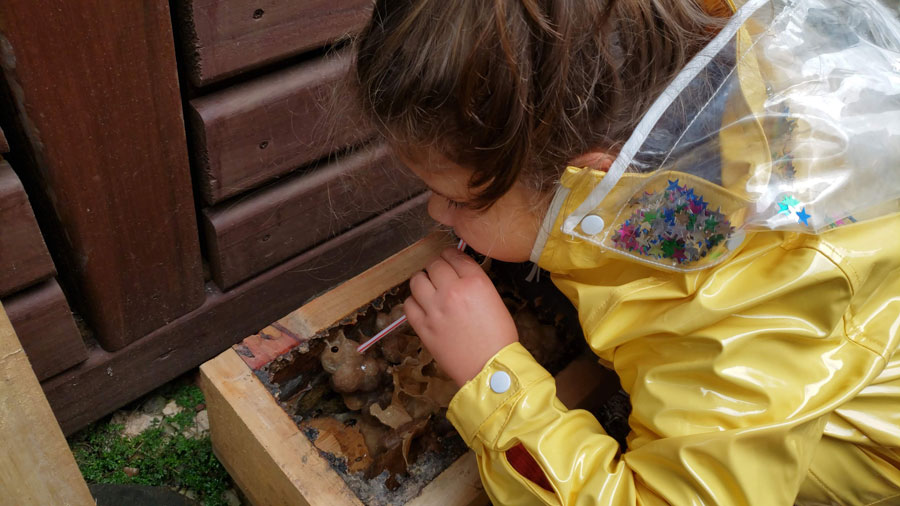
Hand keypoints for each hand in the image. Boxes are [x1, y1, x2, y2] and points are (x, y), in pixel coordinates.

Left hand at [405, 247, 518, 385]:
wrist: (490, 368)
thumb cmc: (498, 338)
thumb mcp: (494, 300)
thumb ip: (475, 283)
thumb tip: (459, 275)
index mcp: (475, 282)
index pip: (455, 256)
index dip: (451, 255)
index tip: (449, 259)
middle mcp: (452, 291)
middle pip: (434, 265)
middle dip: (437, 267)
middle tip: (440, 274)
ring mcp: (434, 309)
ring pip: (417, 280)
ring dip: (423, 281)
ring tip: (429, 288)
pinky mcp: (423, 327)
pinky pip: (408, 304)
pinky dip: (414, 301)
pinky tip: (422, 306)